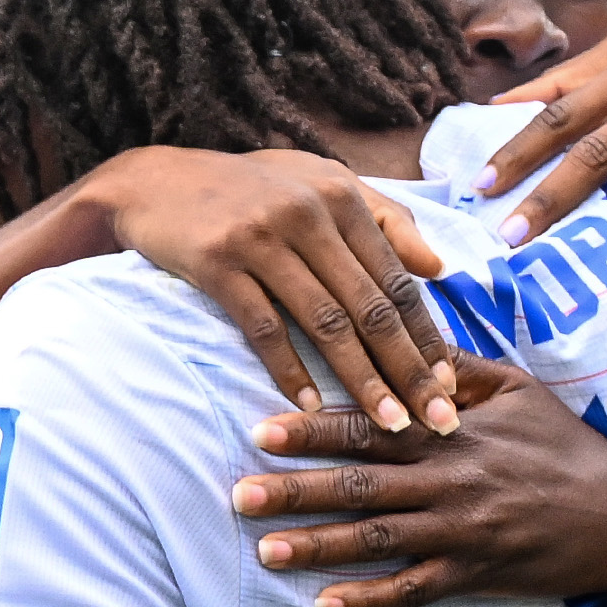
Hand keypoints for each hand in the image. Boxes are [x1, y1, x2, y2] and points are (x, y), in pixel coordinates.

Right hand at [88, 145, 459, 432]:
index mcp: (342, 196)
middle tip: (438, 419)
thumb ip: (382, 220)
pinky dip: (289, 370)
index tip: (451, 385)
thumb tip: (438, 267)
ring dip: (362, 380)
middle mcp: (309, 213)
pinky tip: (311, 408)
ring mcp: (262, 237)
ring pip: (326, 321)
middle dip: (409, 369)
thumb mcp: (318, 184)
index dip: (426, 336)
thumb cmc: (246, 188)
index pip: (397, 279)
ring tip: (389, 425)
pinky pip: (263, 327)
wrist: (156, 181)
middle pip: (371, 305)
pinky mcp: (218, 262)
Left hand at [237, 363, 606, 606]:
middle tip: (237, 493)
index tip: (262, 428)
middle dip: (296, 489)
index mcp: (453, 432)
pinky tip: (325, 606)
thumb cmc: (567, 449)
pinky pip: (415, 590)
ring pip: (378, 540)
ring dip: (318, 547)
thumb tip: (411, 340)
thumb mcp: (521, 391)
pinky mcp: (477, 573)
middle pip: (361, 485)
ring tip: (264, 552)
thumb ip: (461, 368)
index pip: (373, 427)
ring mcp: (463, 530)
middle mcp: (452, 480)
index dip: (316, 429)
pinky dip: (370, 601)